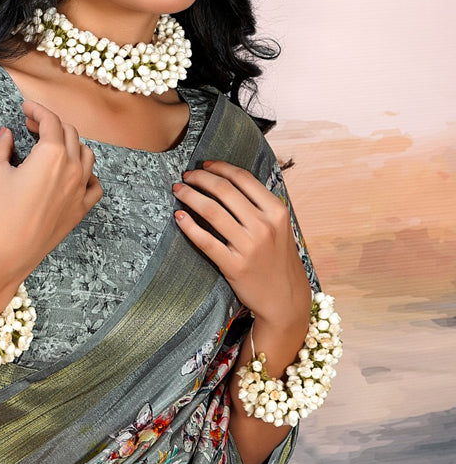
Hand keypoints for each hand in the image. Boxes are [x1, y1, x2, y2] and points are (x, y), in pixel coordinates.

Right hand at [0, 100, 102, 281]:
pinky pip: (95, 185)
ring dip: (71, 144)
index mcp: (51, 154)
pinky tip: (74, 173)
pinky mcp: (80, 209)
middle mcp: (71, 168)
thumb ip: (2, 147)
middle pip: (70, 133)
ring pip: (86, 155)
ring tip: (53, 146)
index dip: (37, 110)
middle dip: (52, 124)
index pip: (50, 121)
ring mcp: (80, 189)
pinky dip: (87, 174)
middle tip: (32, 126)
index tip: (26, 108)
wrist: (8, 252)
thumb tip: (6, 134)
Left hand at [172, 160, 309, 330]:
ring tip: (178, 191)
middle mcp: (264, 225)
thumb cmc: (278, 259)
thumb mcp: (280, 227)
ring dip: (190, 196)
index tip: (204, 166)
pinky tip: (179, 216)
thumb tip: (230, 180)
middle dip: (200, 179)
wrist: (285, 298)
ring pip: (211, 211)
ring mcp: (249, 246)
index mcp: (276, 211)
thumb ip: (261, 205)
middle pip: (224, 190)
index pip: (243, 178)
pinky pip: (205, 240)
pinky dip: (188, 226)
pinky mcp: (234, 266)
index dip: (219, 168)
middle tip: (185, 177)